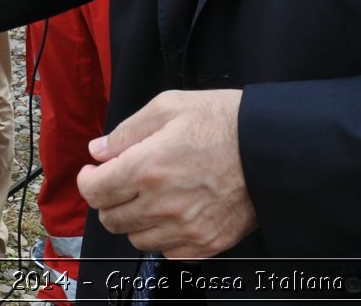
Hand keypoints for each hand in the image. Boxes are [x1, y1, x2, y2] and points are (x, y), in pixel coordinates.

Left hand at [77, 89, 255, 259]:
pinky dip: (164, 238)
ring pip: (137, 238)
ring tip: (152, 196)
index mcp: (148, 167)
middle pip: (111, 219)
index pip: (95, 191)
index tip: (94, 173)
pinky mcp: (207, 244)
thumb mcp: (169, 106)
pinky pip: (168, 253)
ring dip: (136, 220)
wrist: (272, 148)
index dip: (88, 180)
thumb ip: (126, 131)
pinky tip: (174, 214)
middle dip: (109, 199)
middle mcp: (164, 204)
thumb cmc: (223, 122)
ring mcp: (186, 228)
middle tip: (122, 182)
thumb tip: (98, 151)